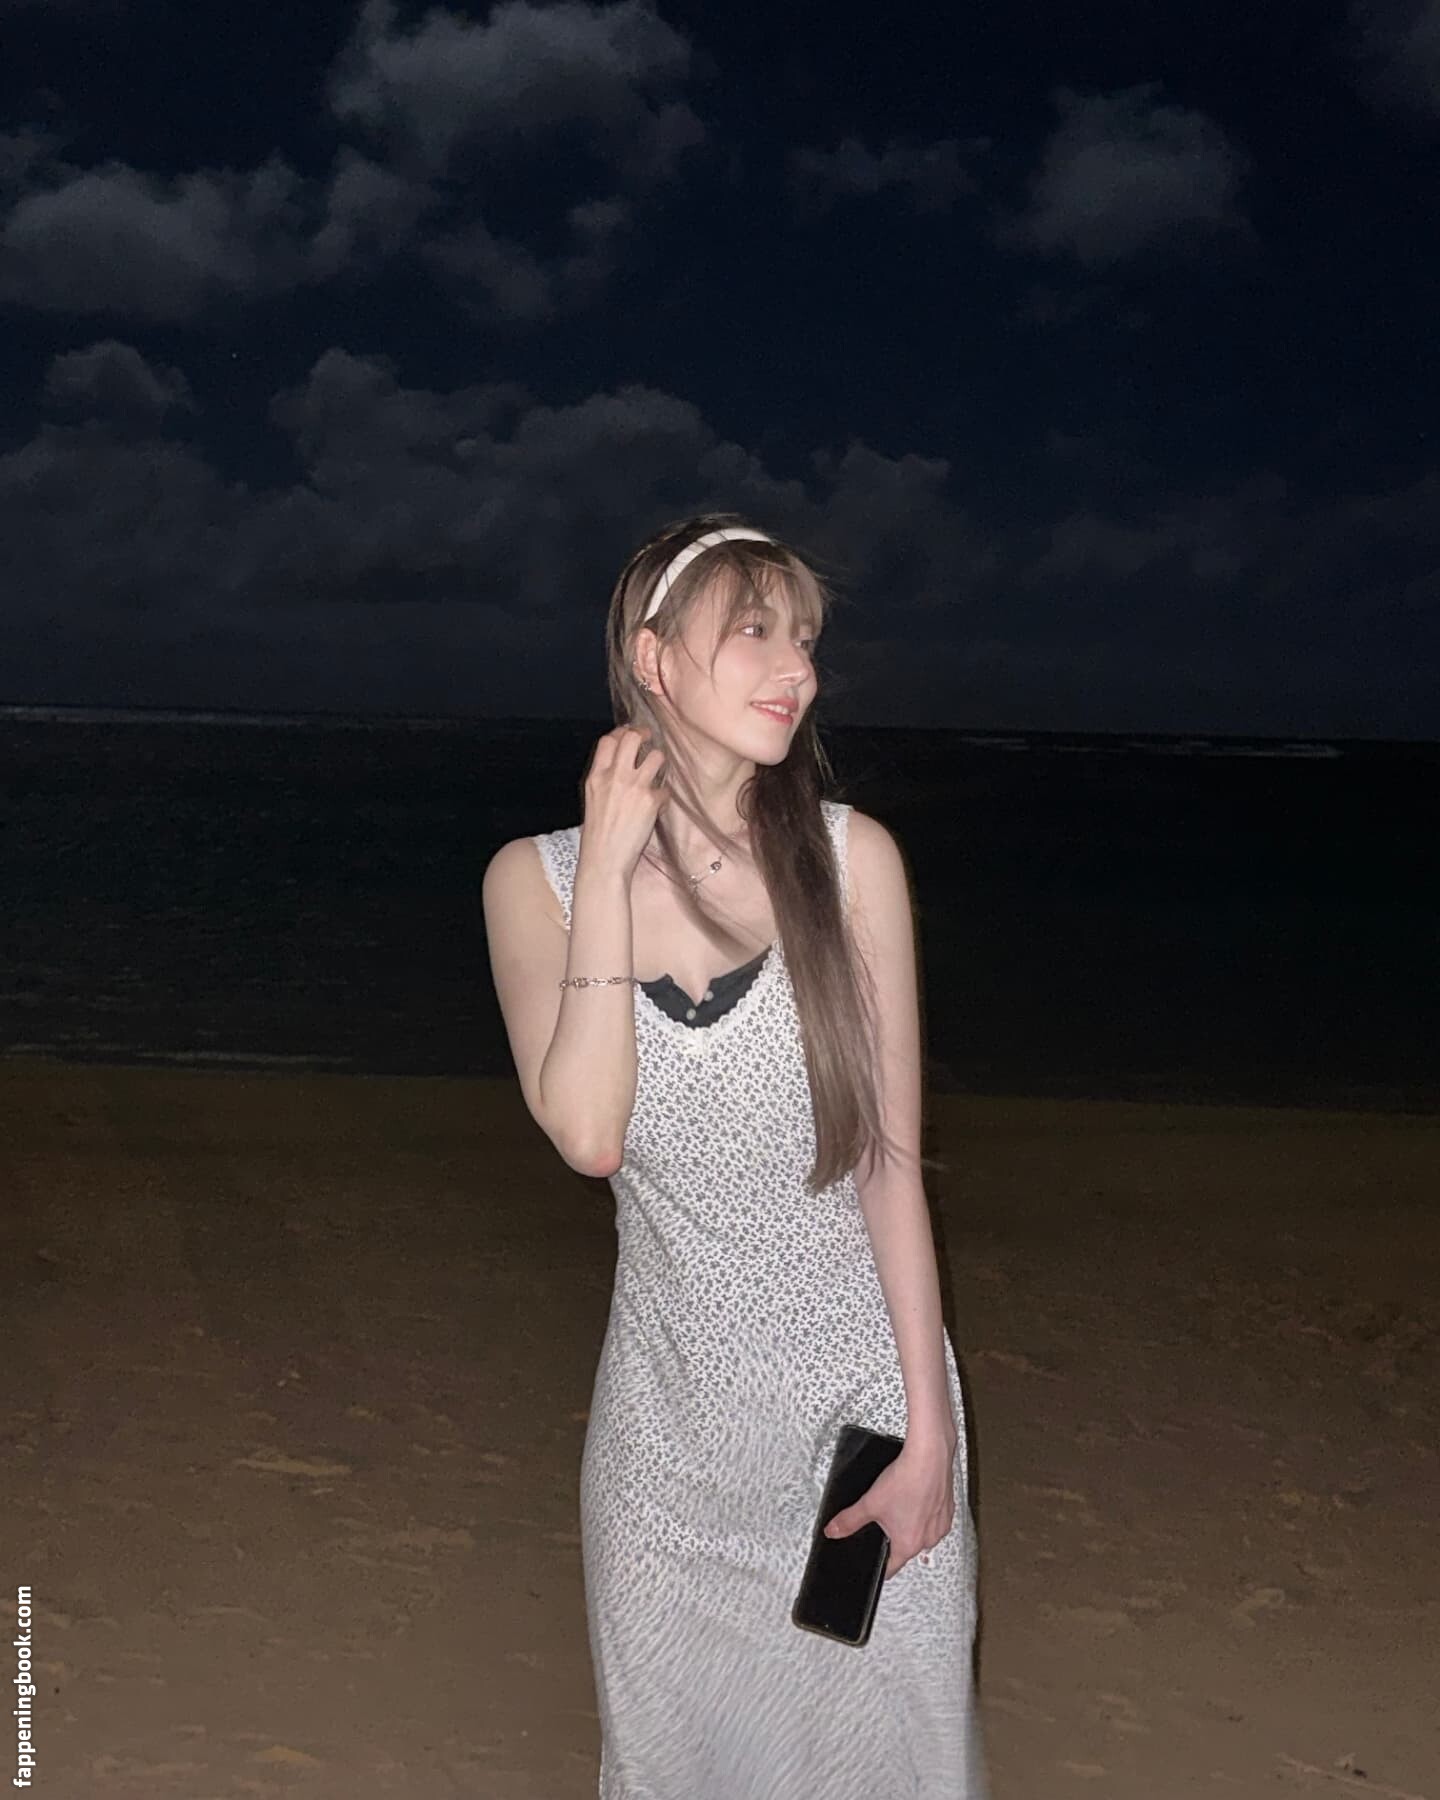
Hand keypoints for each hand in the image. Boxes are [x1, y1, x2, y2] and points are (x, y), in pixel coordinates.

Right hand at [580, 725, 666, 881]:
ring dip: (659, 762)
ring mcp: (634, 787)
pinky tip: (657, 807)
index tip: (629, 733)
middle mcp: (615, 777)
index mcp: (596, 777)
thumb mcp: (593, 799)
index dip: (621, 732)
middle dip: (643, 734)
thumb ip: (605, 778)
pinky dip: (663, 797)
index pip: (609, 740)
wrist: (604, 859)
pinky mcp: (651, 801)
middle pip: (632, 737)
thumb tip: (621, 763)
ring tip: (657, 772)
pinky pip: (665, 789)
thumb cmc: (598, 834)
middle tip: (649, 739)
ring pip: (656, 756)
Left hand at [822, 1440, 954, 1578]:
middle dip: (893, 1536)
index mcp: (909, 1544)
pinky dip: (924, 1511)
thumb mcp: (870, 1502)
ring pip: (921, 1532)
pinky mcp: (948, 1510)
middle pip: (906, 1547)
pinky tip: (915, 1495)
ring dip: (910, 1523)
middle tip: (884, 1518)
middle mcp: (929, 1540)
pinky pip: (933, 1518)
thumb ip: (849, 1520)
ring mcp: (941, 1525)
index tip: (875, 1562)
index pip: (891, 1568)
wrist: (930, 1455)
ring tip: (901, 1503)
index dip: (879, 1565)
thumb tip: (834, 1531)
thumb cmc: (907, 1479)